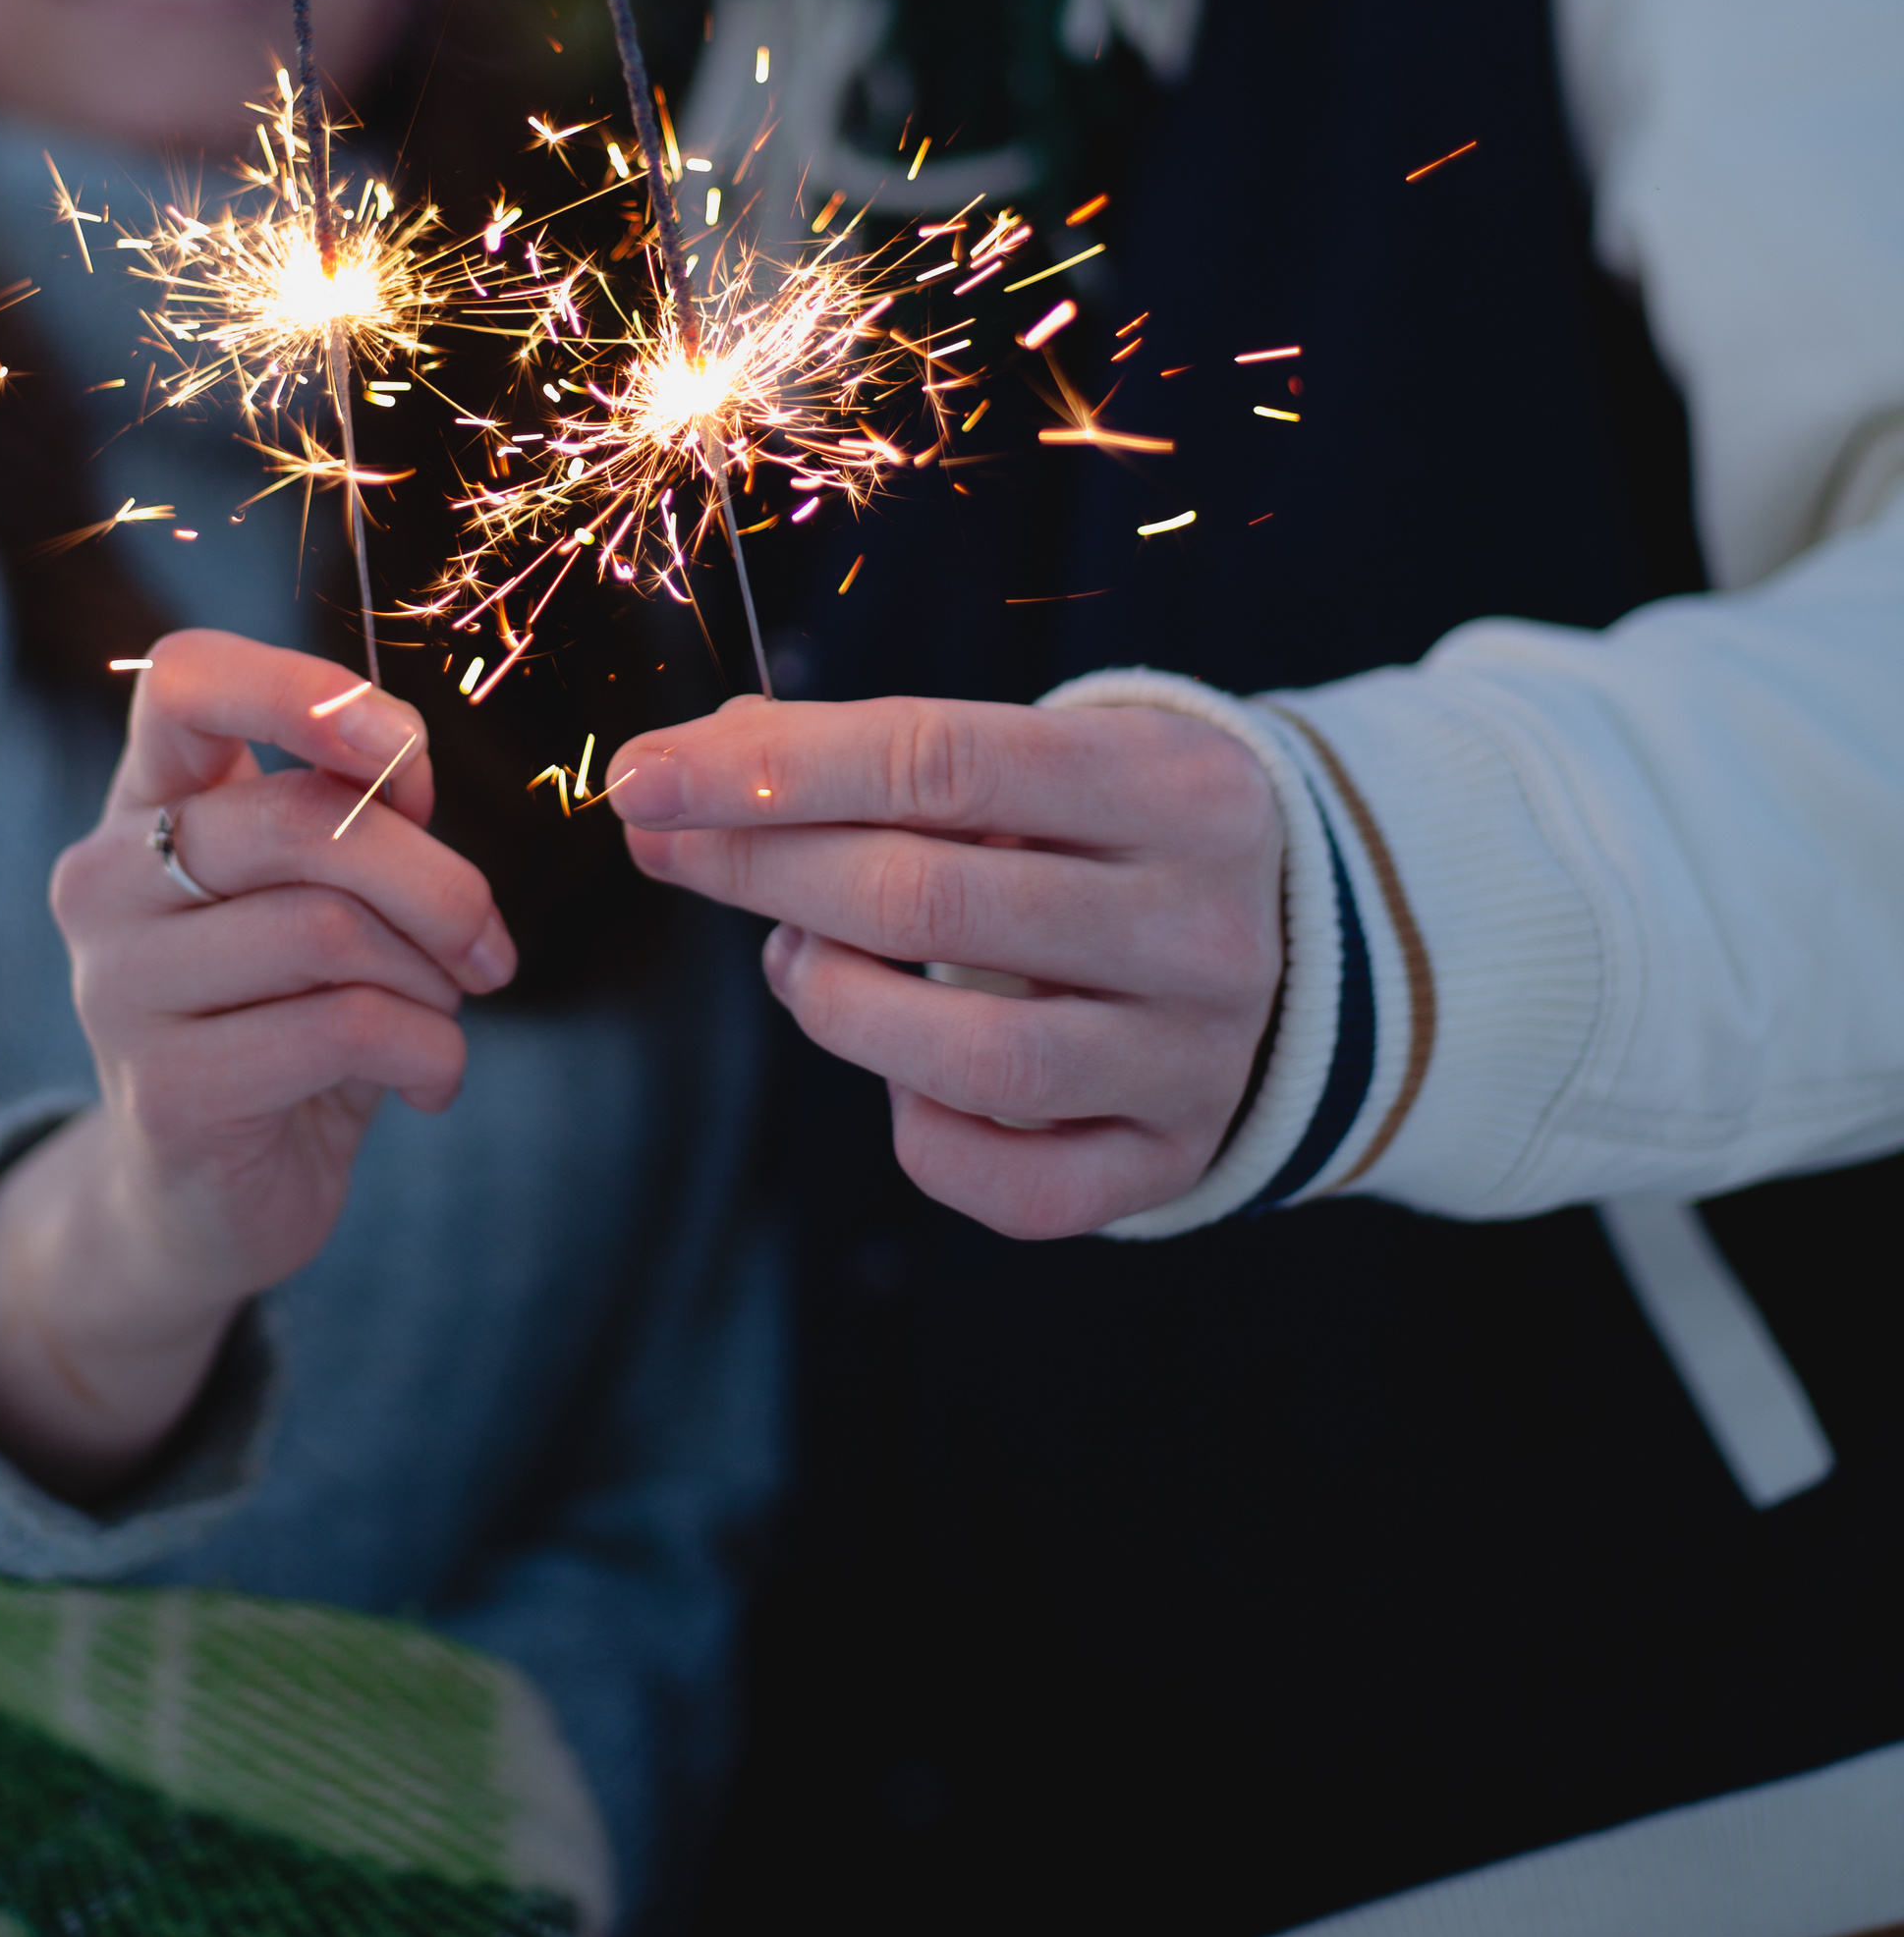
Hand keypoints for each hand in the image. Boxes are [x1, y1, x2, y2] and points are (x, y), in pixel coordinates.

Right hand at [0, 631, 515, 1494]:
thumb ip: (352, 818)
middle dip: (437, 882)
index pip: (185, 680)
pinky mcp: (166, 1090)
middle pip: (301, 821)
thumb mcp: (321, 900)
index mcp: (145, 803)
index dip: (303, 688)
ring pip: (332, 929)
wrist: (202, 1200)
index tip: (405, 749)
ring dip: (434, 976)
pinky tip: (431, 1082)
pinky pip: (346, 1030)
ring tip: (444, 1012)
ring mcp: (118, 987)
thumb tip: (403, 767)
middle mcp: (105, 880)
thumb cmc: (284, 1017)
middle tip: (490, 946)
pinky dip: (430, 1052)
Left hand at [609, 695, 1280, 1235]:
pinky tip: (899, 1070)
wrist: (1294, 939)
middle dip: (760, 869)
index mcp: (1178, 785)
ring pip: (967, 1058)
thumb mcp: (1037, 758)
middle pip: (929, 900)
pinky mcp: (1174, 1158)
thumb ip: (877, 753)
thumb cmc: (1108, 831)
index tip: (643, 777)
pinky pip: (1012, 1182)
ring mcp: (1197, 1056)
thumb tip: (696, 761)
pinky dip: (921, 1131)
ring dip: (831, 1003)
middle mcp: (1202, 925)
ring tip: (794, 961)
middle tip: (664, 850)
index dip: (770, 770)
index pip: (940, 757)